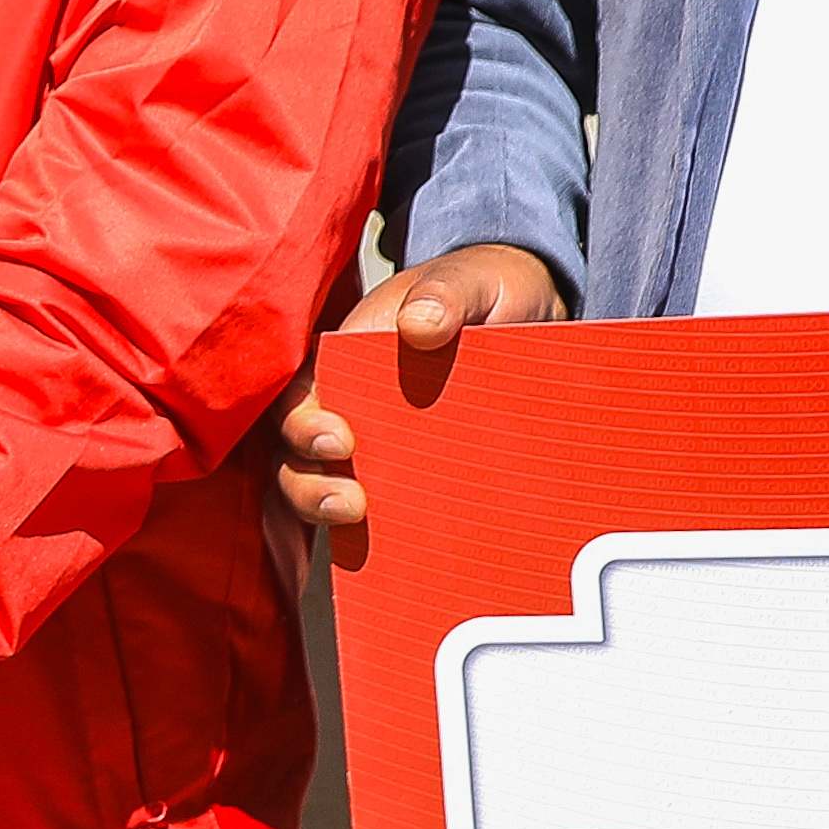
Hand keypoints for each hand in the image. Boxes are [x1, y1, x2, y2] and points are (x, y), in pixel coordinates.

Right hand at [272, 243, 566, 533]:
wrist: (530, 313)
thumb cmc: (484, 288)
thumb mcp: (469, 280)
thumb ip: (444, 293)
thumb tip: (419, 324)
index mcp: (351, 354)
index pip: (302, 394)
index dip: (303, 424)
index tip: (340, 441)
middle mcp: (351, 401)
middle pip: (298, 451)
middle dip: (309, 481)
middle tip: (349, 500)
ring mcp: (378, 440)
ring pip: (323, 482)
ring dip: (324, 507)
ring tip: (357, 521)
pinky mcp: (410, 468)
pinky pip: (380, 505)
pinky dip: (374, 531)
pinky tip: (396, 548)